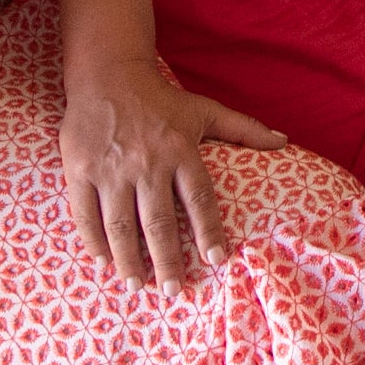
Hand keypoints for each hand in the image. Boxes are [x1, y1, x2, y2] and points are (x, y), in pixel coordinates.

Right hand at [60, 58, 285, 291]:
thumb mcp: (205, 109)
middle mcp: (147, 163)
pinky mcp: (80, 169)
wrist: (108, 74)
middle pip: (157, 222)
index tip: (217, 260)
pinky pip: (86, 213)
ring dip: (129, 259)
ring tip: (138, 285)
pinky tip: (105, 262)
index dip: (209, 232)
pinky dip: (94, 241)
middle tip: (173, 290)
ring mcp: (111, 168)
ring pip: (120, 224)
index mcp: (180, 151)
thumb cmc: (161, 98)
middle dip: (166, 260)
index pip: (199, 200)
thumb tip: (284, 141)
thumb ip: (244, 129)